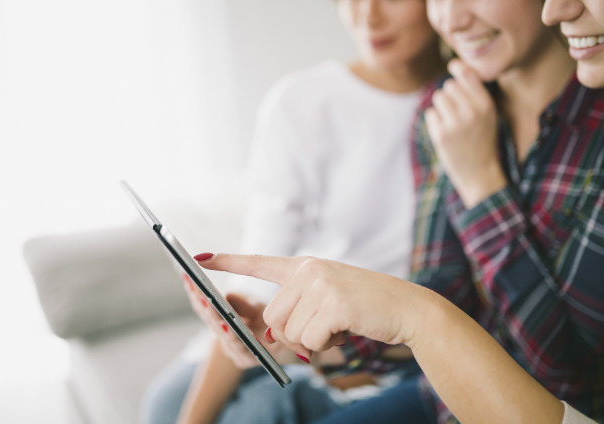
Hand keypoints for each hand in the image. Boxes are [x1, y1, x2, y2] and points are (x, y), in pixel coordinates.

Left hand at [194, 254, 421, 361]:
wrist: (406, 307)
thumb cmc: (366, 307)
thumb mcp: (327, 300)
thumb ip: (297, 309)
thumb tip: (272, 334)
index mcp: (305, 266)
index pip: (259, 262)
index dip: (227, 262)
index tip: (197, 258)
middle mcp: (308, 270)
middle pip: (273, 316)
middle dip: (294, 333)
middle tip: (324, 328)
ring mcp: (319, 284)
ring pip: (289, 330)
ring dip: (311, 340)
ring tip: (339, 325)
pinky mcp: (332, 303)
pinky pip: (309, 339)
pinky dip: (326, 344)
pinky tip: (347, 329)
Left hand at [425, 59, 506, 207]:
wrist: (480, 173)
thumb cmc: (482, 140)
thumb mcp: (488, 115)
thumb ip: (475, 93)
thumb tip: (456, 66)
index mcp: (486, 105)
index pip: (467, 74)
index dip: (457, 68)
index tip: (453, 66)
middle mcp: (472, 111)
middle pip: (449, 86)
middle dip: (450, 96)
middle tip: (457, 112)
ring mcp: (455, 123)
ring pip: (438, 97)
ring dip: (442, 108)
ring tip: (452, 123)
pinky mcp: (441, 134)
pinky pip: (430, 114)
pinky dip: (435, 122)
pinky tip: (446, 133)